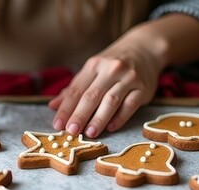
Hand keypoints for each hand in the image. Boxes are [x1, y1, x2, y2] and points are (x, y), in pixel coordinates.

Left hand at [48, 34, 163, 137]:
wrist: (145, 48)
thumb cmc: (113, 64)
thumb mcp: (92, 70)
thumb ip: (73, 89)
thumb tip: (53, 106)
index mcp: (94, 65)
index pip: (76, 89)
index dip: (66, 108)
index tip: (57, 124)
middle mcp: (111, 70)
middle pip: (92, 95)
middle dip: (80, 115)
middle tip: (71, 131)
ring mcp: (128, 78)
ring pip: (111, 101)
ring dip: (99, 119)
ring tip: (89, 133)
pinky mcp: (143, 88)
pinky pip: (130, 105)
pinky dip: (120, 117)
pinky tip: (110, 127)